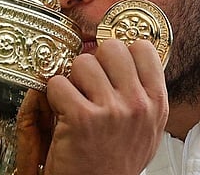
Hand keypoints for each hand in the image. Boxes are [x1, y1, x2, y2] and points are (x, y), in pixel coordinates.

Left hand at [16, 39, 167, 174]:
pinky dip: (53, 96)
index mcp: (156, 102)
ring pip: (81, 62)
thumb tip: (126, 57)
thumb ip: (138, 91)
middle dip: (94, 61)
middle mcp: (138, 104)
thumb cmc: (115, 160)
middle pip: (110, 48)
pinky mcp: (82, 117)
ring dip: (72, 80)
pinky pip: (57, 83)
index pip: (141, 48)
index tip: (108, 64)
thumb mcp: (142, 125)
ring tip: (75, 102)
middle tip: (88, 84)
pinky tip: (62, 113)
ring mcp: (111, 110)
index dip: (119, 52)